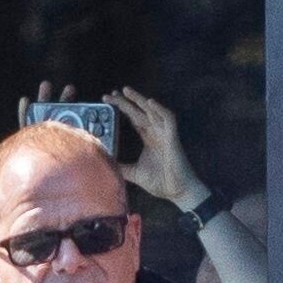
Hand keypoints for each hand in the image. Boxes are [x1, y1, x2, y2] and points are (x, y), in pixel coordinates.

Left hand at [107, 85, 201, 210]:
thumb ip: (120, 166)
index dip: (123, 109)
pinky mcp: (173, 138)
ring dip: (140, 100)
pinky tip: (149, 102)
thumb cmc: (161, 182)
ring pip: (152, 111)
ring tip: (126, 91)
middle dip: (126, 102)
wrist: (178, 191)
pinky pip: (168, 119)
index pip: (134, 119)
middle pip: (140, 112)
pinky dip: (160, 109)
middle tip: (111, 94)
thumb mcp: (134, 173)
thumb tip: (104, 162)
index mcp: (149, 139)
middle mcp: (156, 133)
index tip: (109, 101)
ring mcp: (165, 134)